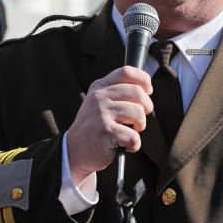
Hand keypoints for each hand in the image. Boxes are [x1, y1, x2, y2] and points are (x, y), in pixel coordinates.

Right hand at [66, 66, 152, 183]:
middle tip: (139, 119)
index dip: (143, 79)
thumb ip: (116, 92)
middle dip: (146, 107)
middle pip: (137, 92)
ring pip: (138, 113)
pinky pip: (133, 136)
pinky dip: (134, 144)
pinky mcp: (105, 131)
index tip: (148, 91)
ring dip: (140, 126)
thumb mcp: (98, 102)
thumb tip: (146, 88)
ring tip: (130, 131)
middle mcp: (99, 97)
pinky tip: (126, 145)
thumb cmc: (92, 127)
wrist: (74, 150)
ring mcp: (101, 113)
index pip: (126, 72)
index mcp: (100, 87)